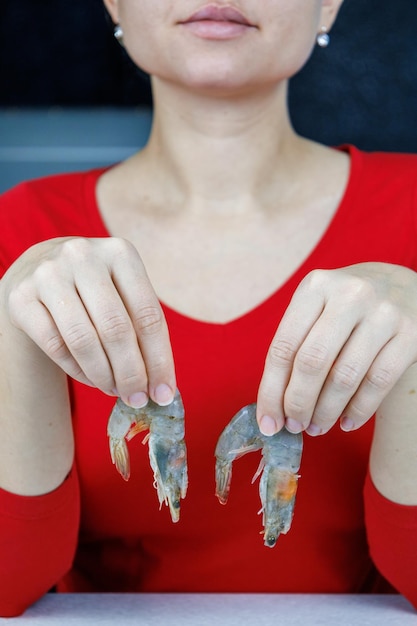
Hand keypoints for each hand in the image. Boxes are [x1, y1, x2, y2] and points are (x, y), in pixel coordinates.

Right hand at [2, 237, 175, 406]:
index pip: (149, 315)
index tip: (163, 393)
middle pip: (116, 328)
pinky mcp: (22, 297)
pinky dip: (77, 371)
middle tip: (138, 399)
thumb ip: (142, 329)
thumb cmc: (95, 290)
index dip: (159, 359)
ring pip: (84, 340)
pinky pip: (55, 346)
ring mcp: (49, 274)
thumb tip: (160, 386)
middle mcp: (83, 256)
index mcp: (121, 253)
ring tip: (115, 391)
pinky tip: (91, 379)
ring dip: (104, 376)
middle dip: (131, 373)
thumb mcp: (123, 293)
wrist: (39, 270)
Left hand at [256, 263, 416, 435]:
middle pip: (312, 362)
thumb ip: (295, 348)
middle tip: (294, 426)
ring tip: (316, 427)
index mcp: (315, 286)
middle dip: (298, 403)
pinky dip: (358, 410)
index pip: (284, 346)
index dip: (271, 390)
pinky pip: (378, 382)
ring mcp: (383, 313)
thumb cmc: (346, 308)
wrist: (403, 287)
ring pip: (345, 376)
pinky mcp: (411, 334)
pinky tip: (346, 422)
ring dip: (326, 412)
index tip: (267, 421)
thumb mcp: (317, 309)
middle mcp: (349, 294)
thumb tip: (273, 408)